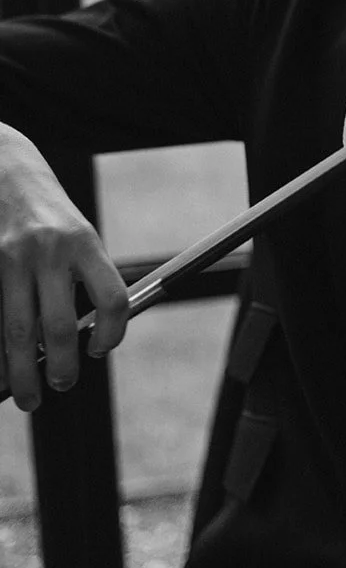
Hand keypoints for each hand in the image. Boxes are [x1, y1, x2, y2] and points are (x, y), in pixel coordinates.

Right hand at [0, 125, 127, 410]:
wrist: (5, 172)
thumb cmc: (50, 215)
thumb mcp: (79, 236)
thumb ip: (85, 280)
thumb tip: (84, 340)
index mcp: (84, 242)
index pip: (112, 299)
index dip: (112, 334)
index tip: (99, 349)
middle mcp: (48, 251)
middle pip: (59, 326)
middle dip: (60, 368)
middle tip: (60, 386)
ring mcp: (10, 259)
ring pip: (17, 331)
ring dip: (21, 373)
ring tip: (27, 395)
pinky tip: (0, 370)